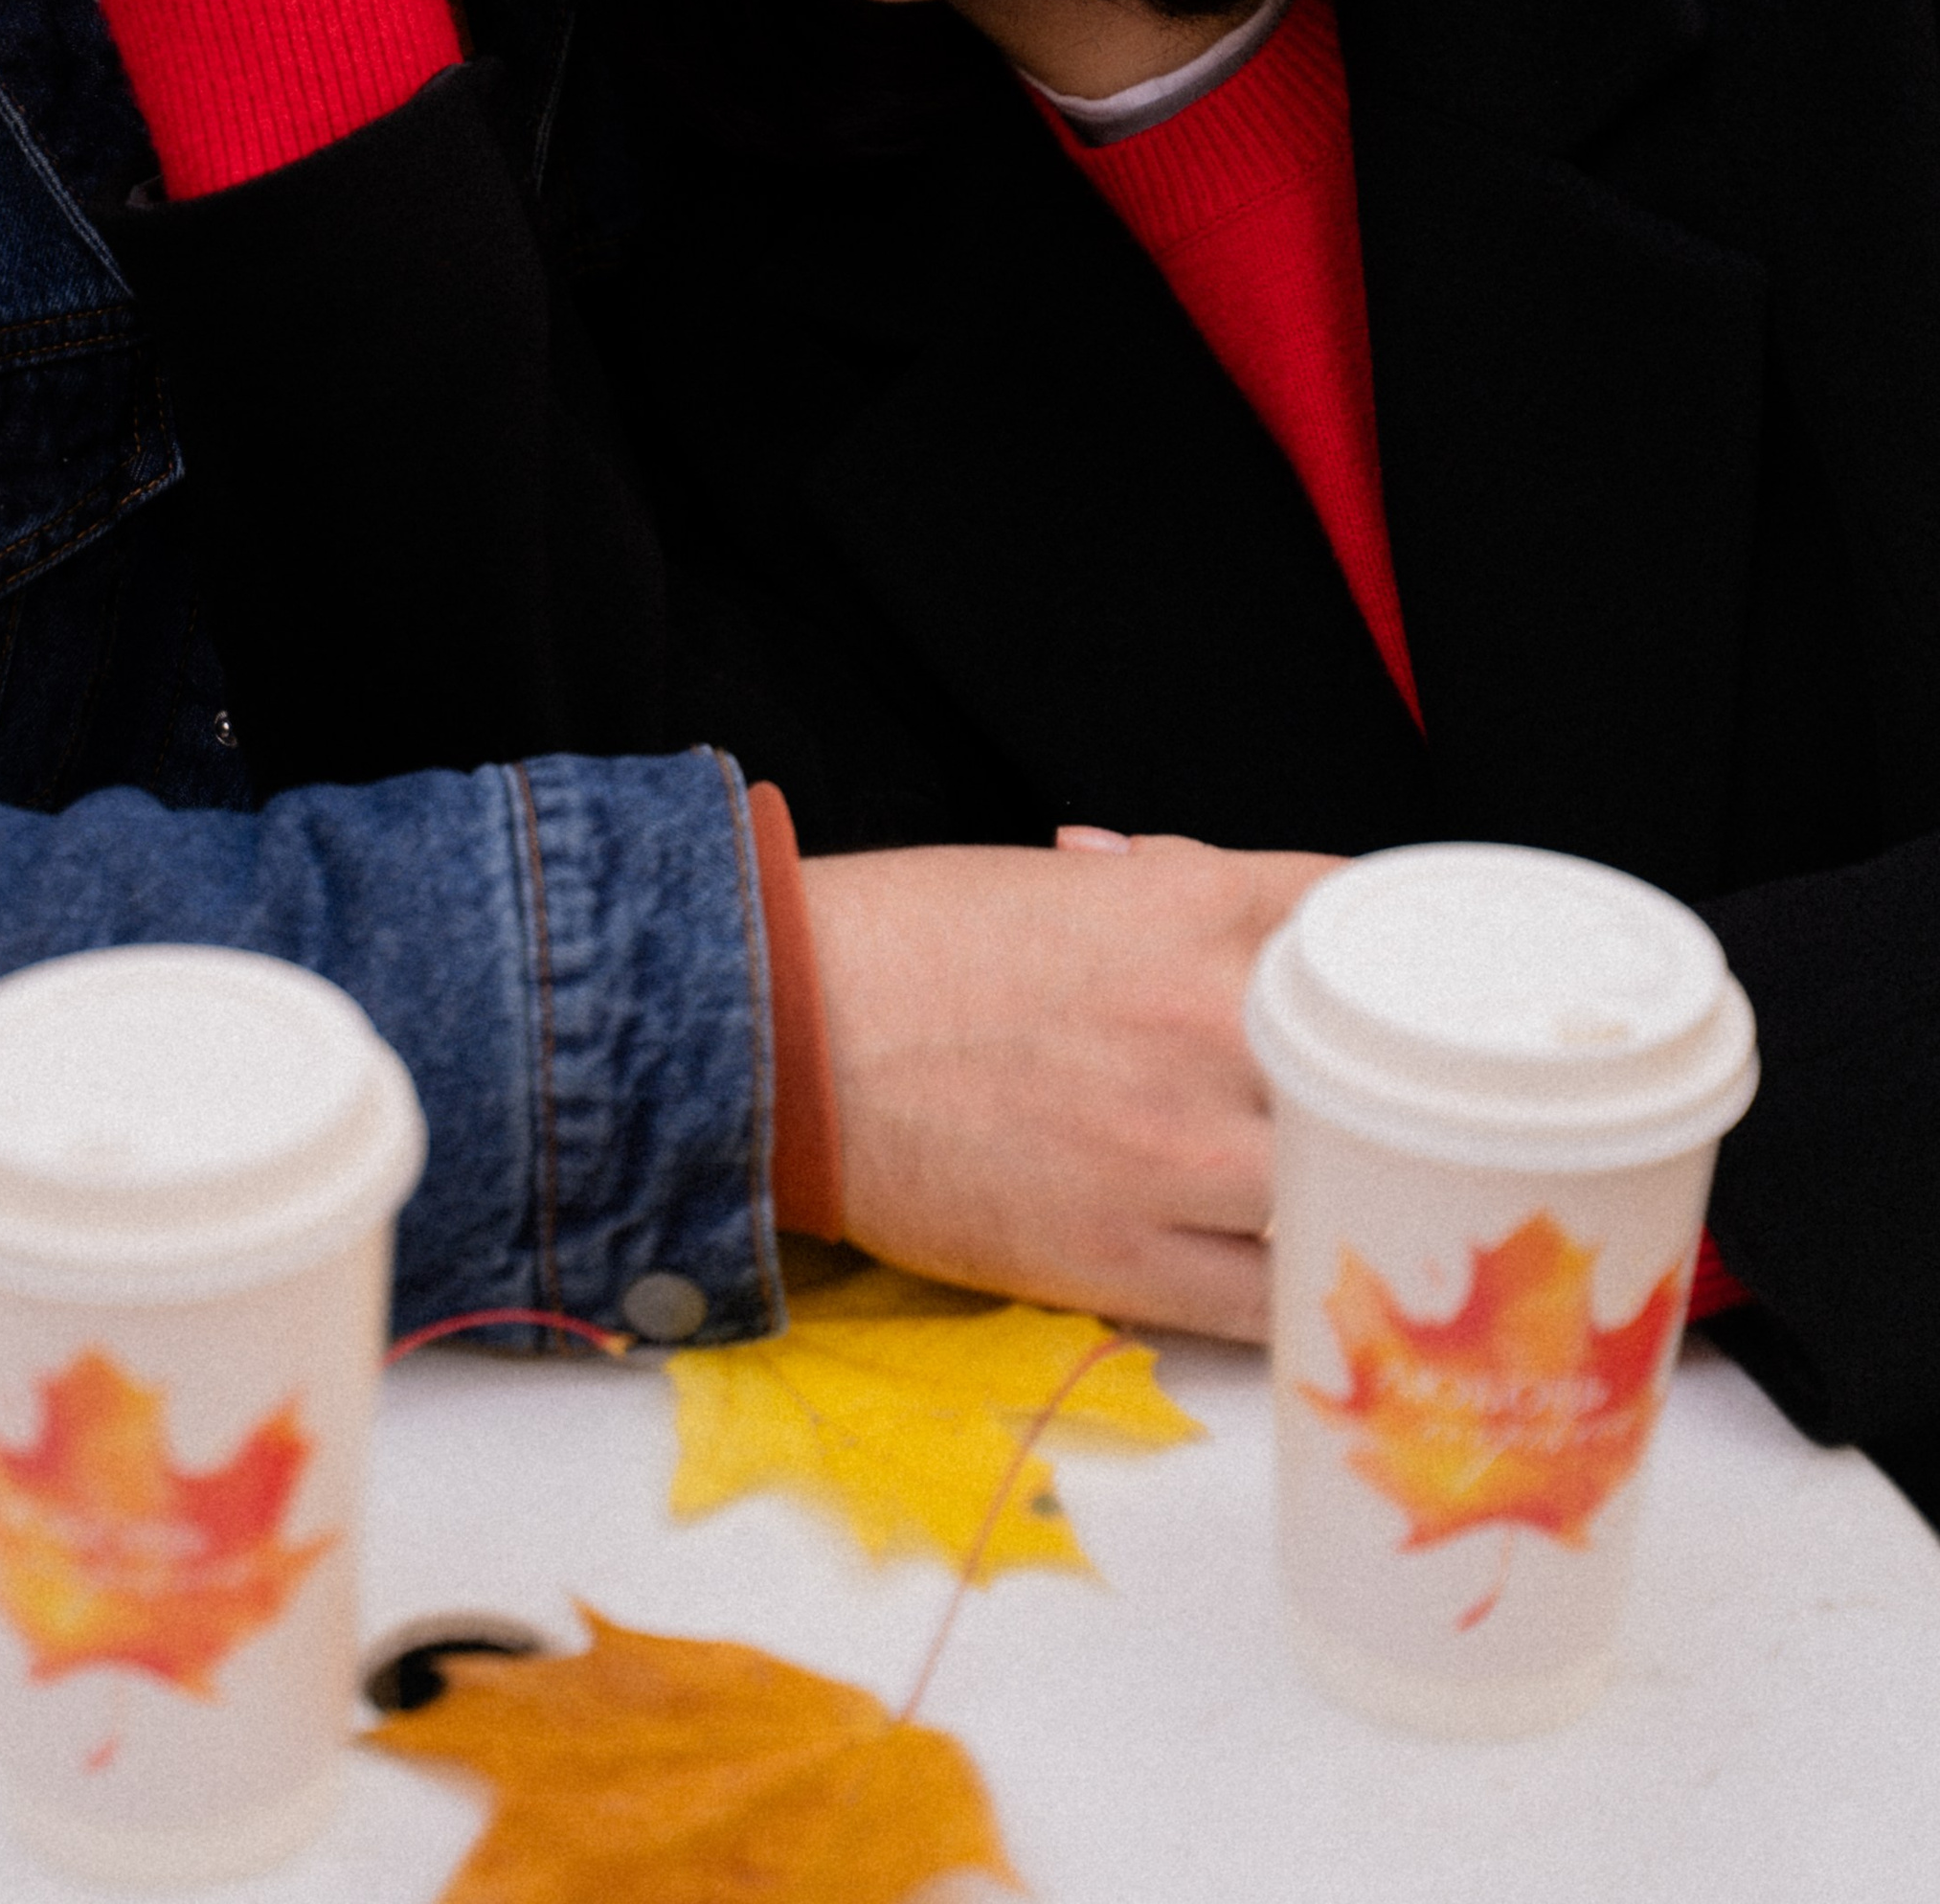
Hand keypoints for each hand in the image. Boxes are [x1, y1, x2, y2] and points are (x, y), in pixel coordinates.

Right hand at [800, 832, 1343, 1340]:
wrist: (781, 1031)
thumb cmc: (905, 938)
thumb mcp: (1060, 881)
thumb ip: (1173, 895)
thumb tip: (1245, 917)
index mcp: (1193, 907)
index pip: (1367, 922)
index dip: (1397, 958)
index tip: (1399, 987)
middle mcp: (1207, 1024)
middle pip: (1376, 1063)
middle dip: (1381, 1081)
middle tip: (1389, 1103)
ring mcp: (1174, 1151)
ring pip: (1341, 1189)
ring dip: (1346, 1191)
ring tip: (1344, 1196)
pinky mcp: (1127, 1261)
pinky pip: (1268, 1300)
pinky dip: (1291, 1289)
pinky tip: (1293, 1275)